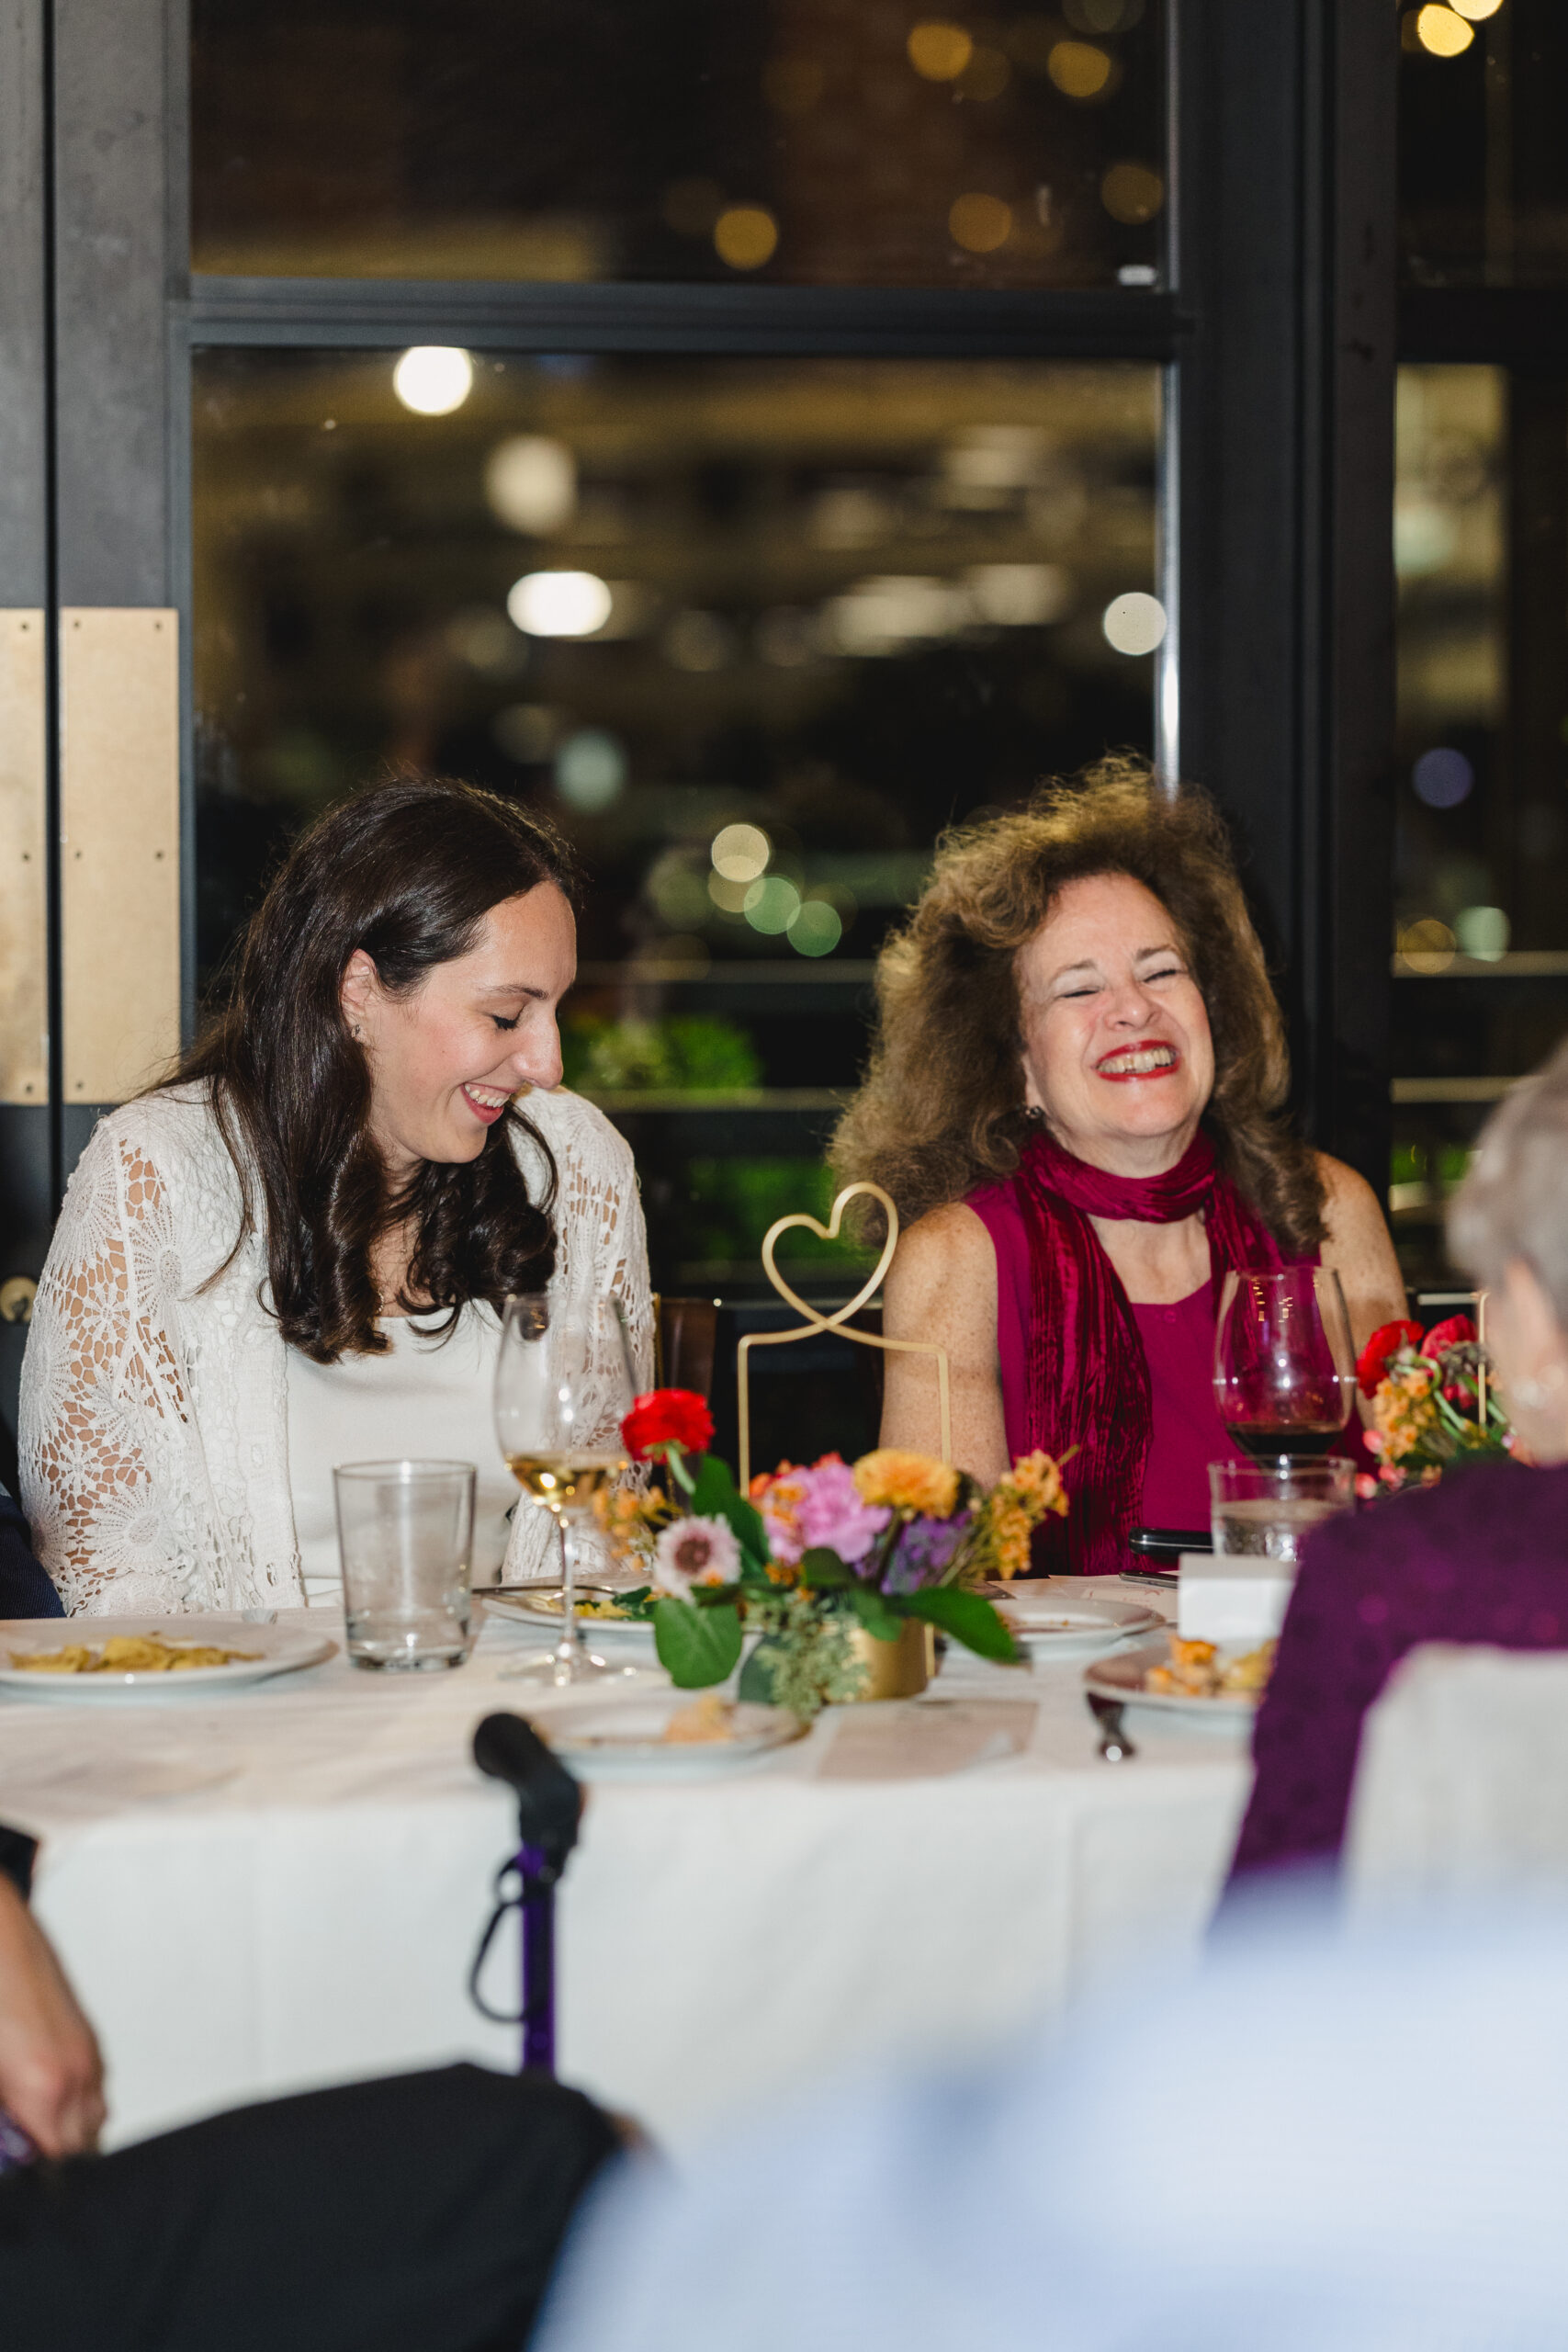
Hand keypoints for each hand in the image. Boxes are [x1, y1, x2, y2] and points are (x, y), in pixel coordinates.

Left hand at [0, 1873, 104, 2155]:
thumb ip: (3, 2114)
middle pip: (83, 2148)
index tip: (24, 2178)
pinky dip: (76, 2102)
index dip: (37, 2178)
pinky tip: (43, 2097)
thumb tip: (8, 2140)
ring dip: (69, 2133)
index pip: (56, 2162)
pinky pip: (95, 2087)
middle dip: (54, 2160)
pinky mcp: (87, 2037)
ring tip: (33, 2131)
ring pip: (95, 2120)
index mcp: (42, 2086)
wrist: (1, 1932)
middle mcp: (75, 2073)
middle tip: (24, 2154)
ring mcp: (86, 2053)